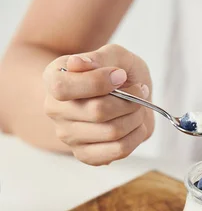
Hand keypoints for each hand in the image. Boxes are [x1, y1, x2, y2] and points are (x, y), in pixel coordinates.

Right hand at [43, 44, 152, 164]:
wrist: (127, 95)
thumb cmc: (118, 73)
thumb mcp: (115, 56)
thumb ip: (99, 58)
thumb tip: (78, 64)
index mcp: (54, 79)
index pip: (63, 87)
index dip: (98, 82)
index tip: (121, 75)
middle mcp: (55, 109)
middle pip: (97, 112)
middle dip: (128, 101)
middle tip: (139, 92)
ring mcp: (68, 136)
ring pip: (112, 132)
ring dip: (135, 118)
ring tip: (138, 108)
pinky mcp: (85, 155)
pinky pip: (118, 150)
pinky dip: (136, 136)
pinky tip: (135, 126)